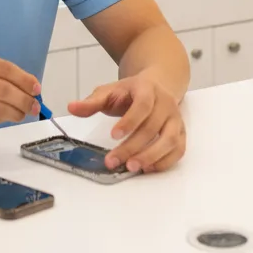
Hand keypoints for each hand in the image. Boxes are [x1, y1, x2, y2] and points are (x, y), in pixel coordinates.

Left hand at [67, 75, 185, 173]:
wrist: (157, 84)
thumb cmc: (131, 91)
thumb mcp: (110, 91)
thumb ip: (92, 102)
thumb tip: (71, 107)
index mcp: (147, 88)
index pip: (142, 105)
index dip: (130, 121)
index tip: (113, 135)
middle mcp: (165, 103)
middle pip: (152, 127)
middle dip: (132, 146)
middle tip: (113, 160)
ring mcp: (175, 119)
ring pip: (169, 140)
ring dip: (151, 156)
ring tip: (131, 167)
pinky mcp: (180, 133)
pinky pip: (178, 150)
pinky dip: (164, 162)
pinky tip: (147, 168)